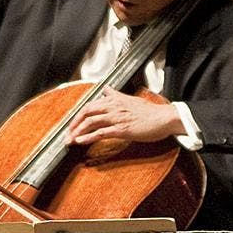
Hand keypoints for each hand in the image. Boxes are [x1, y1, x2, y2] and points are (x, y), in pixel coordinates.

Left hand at [67, 87, 183, 144]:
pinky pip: (101, 132)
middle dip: (73, 123)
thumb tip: (107, 90)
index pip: (90, 104)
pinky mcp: (122, 129)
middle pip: (86, 111)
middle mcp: (114, 106)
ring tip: (70, 140)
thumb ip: (116, 95)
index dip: (78, 115)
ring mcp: (117, 117)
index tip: (72, 124)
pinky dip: (88, 137)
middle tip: (67, 134)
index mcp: (115, 99)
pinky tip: (80, 142)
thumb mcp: (131, 99)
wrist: (165, 118)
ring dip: (77, 132)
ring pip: (91, 122)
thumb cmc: (151, 112)